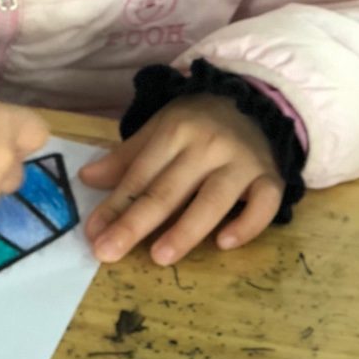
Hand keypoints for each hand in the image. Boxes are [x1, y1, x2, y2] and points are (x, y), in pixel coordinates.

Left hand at [80, 95, 284, 264]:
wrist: (256, 101)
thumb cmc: (199, 122)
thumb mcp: (160, 129)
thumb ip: (127, 158)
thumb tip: (87, 178)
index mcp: (175, 132)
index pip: (140, 175)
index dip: (115, 205)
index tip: (93, 233)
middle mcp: (208, 147)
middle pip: (168, 190)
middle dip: (135, 223)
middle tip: (109, 252)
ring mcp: (242, 163)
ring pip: (213, 200)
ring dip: (185, 230)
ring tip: (159, 257)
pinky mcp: (270, 178)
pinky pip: (263, 204)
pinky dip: (247, 224)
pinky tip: (224, 243)